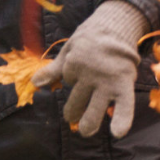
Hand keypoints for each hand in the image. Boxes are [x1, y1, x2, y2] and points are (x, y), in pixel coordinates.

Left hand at [33, 0, 150, 136]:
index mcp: (74, 65)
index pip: (69, 80)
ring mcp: (107, 82)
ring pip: (95, 109)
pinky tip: (118, 132)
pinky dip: (121, 119)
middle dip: (73, 111)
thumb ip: (53, 69)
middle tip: (72, 116)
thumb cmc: (92, 39)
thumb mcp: (69, 50)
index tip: (81, 74)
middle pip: (77, 101)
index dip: (73, 79)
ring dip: (89, 123)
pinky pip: (124, 105)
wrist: (119, 26)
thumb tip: (35, 83)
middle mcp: (90, 75)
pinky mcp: (124, 85)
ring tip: (85, 131)